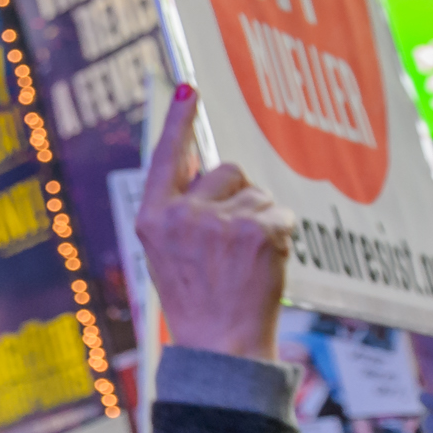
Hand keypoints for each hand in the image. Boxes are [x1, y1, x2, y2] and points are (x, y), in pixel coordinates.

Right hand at [136, 82, 294, 361]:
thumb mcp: (169, 253)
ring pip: (257, 193)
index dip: (178, 122)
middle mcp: (181, 214)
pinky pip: (280, 212)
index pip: (165, 158)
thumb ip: (182, 211)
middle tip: (231, 245)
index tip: (187, 87)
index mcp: (152, 218)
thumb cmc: (197, 300)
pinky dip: (280, 235)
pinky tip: (264, 264)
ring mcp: (219, 220)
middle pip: (226, 171)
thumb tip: (210, 167)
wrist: (220, 346)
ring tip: (245, 262)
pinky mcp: (257, 229)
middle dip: (237, 197)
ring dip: (260, 220)